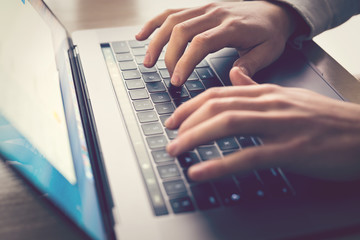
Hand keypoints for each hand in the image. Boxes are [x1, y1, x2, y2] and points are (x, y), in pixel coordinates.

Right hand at [136, 1, 296, 85]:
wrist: (272, 11)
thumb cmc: (269, 34)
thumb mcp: (269, 52)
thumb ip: (251, 65)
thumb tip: (234, 77)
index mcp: (232, 28)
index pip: (201, 43)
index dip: (185, 62)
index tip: (176, 81)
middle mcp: (215, 14)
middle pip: (182, 31)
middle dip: (169, 56)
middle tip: (167, 77)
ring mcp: (205, 9)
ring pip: (173, 20)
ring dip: (156, 41)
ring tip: (148, 62)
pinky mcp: (199, 9)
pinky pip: (172, 12)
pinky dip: (154, 23)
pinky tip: (141, 35)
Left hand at [165, 68, 359, 181]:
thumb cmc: (324, 118)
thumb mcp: (287, 97)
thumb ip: (256, 88)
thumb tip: (232, 77)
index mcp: (266, 93)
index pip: (219, 93)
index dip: (191, 106)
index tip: (175, 118)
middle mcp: (269, 104)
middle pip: (217, 106)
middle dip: (187, 122)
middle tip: (169, 136)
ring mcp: (280, 125)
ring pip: (228, 124)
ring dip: (196, 138)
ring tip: (176, 150)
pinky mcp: (291, 150)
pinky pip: (248, 156)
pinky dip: (220, 165)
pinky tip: (201, 171)